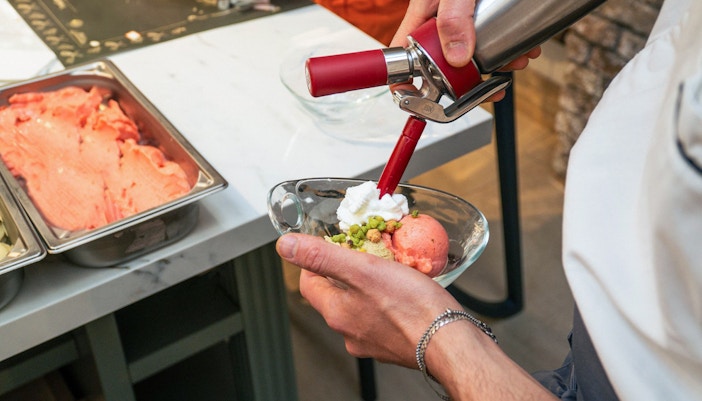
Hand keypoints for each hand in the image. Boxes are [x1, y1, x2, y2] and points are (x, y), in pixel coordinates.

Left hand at [276, 233, 462, 367]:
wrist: (450, 341)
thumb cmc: (411, 306)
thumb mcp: (362, 269)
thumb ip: (322, 256)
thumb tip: (286, 246)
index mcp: (336, 313)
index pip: (308, 282)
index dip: (313, 260)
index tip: (327, 245)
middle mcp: (349, 332)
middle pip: (335, 293)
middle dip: (345, 270)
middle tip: (363, 251)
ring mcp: (372, 341)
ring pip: (361, 304)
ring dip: (369, 284)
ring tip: (387, 267)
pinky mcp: (395, 343)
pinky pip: (383, 315)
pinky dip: (389, 299)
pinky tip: (406, 289)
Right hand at [390, 0, 540, 101]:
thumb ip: (453, 17)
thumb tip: (456, 58)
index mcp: (424, 14)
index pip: (403, 55)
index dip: (405, 82)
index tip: (416, 100)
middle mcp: (441, 20)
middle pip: (445, 63)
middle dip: (470, 78)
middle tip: (490, 85)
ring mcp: (464, 20)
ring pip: (474, 54)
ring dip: (497, 64)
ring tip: (516, 60)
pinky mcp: (485, 17)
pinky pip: (493, 40)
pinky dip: (510, 48)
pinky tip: (524, 46)